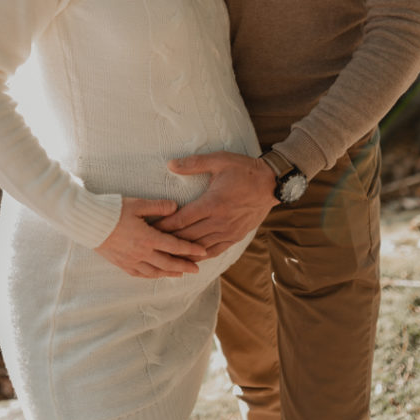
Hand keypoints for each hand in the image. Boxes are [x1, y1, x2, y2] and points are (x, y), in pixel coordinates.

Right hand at [95, 197, 207, 277]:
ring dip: (169, 273)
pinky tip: (156, 274)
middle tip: (196, 269)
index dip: (190, 250)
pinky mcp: (121, 263)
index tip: (203, 252)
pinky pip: (140, 274)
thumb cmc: (112, 210)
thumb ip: (159, 206)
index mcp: (148, 237)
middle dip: (184, 266)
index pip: (175, 246)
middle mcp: (141, 253)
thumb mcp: (138, 204)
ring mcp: (130, 260)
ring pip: (155, 271)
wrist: (88, 222)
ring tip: (180, 274)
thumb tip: (176, 207)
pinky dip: (151, 276)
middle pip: (168, 263)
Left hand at [155, 152, 276, 256]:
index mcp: (213, 203)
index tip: (149, 228)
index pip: (182, 220)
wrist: (271, 183)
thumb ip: (193, 163)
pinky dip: (200, 256)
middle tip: (150, 243)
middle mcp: (219, 221)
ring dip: (182, 251)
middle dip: (168, 240)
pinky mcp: (235, 237)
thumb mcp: (219, 160)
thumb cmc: (243, 170)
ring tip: (165, 253)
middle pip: (187, 236)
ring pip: (199, 247)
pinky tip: (189, 258)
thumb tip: (170, 165)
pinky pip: (214, 251)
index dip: (164, 225)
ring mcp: (228, 232)